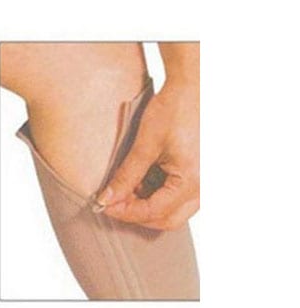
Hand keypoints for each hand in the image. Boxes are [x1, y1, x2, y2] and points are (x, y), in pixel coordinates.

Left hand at [95, 76, 198, 230]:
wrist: (192, 87)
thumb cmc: (174, 109)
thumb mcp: (145, 145)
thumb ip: (126, 177)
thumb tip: (106, 199)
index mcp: (192, 180)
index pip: (154, 212)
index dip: (125, 212)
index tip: (103, 205)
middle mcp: (203, 186)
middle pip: (166, 220)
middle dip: (137, 215)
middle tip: (113, 201)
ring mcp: (204, 182)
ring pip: (173, 212)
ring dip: (147, 206)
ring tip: (125, 188)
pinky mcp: (199, 175)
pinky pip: (177, 198)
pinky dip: (156, 195)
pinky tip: (140, 181)